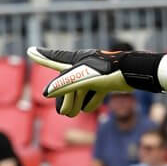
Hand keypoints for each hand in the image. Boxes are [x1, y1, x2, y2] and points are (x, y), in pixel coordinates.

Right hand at [27, 47, 161, 115]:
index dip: (42, 57)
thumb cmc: (110, 72)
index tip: (30, 51)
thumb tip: (46, 94)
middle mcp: (85, 65)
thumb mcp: (85, 79)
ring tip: (71, 114)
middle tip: (62, 112)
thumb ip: (65, 84)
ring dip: (75, 102)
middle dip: (64, 98)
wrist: (135, 73)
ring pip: (81, 89)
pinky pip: (95, 92)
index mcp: (77, 61)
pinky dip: (90, 101)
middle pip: (68, 82)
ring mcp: (97, 73)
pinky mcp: (108, 81)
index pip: (55, 59)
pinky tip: (88, 109)